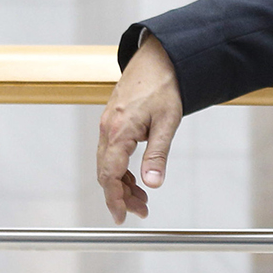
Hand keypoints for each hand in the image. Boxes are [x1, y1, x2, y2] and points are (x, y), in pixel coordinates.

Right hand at [97, 35, 182, 223]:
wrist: (159, 56)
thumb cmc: (165, 85)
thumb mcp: (167, 122)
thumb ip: (157, 154)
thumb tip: (153, 183)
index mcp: (118, 131)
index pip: (109, 176)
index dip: (114, 199)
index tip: (122, 217)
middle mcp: (108, 128)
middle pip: (106, 172)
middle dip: (121, 195)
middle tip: (141, 209)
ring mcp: (108, 123)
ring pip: (107, 162)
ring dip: (122, 182)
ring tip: (142, 195)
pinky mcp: (113, 118)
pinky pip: (111, 150)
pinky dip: (121, 166)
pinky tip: (136, 173)